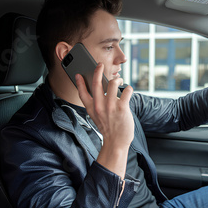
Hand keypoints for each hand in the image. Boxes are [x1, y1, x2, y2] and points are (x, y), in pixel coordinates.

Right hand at [75, 63, 133, 177]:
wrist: (116, 143)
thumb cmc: (109, 128)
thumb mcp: (97, 117)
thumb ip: (96, 105)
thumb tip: (101, 90)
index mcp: (92, 108)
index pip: (82, 93)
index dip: (79, 83)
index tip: (78, 74)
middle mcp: (99, 106)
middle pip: (96, 83)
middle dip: (97, 71)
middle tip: (100, 65)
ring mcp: (110, 107)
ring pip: (112, 83)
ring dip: (117, 80)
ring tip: (119, 82)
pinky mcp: (122, 108)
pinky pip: (126, 91)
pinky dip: (129, 89)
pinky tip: (129, 91)